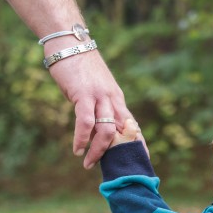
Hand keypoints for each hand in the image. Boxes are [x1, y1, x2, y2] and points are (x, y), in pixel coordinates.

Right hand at [46, 40, 144, 168]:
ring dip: (98, 151)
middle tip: (112, 171)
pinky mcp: (84, 94)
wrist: (69, 41)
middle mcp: (113, 99)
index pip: (132, 125)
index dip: (139, 143)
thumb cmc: (78, 65)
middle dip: (120, 154)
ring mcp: (100, 96)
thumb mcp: (93, 89)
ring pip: (106, 130)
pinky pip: (86, 121)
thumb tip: (92, 128)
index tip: (144, 160)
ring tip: (88, 164)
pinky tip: (77, 149)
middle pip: (124, 132)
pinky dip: (82, 138)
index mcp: (117, 99)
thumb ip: (96, 107)